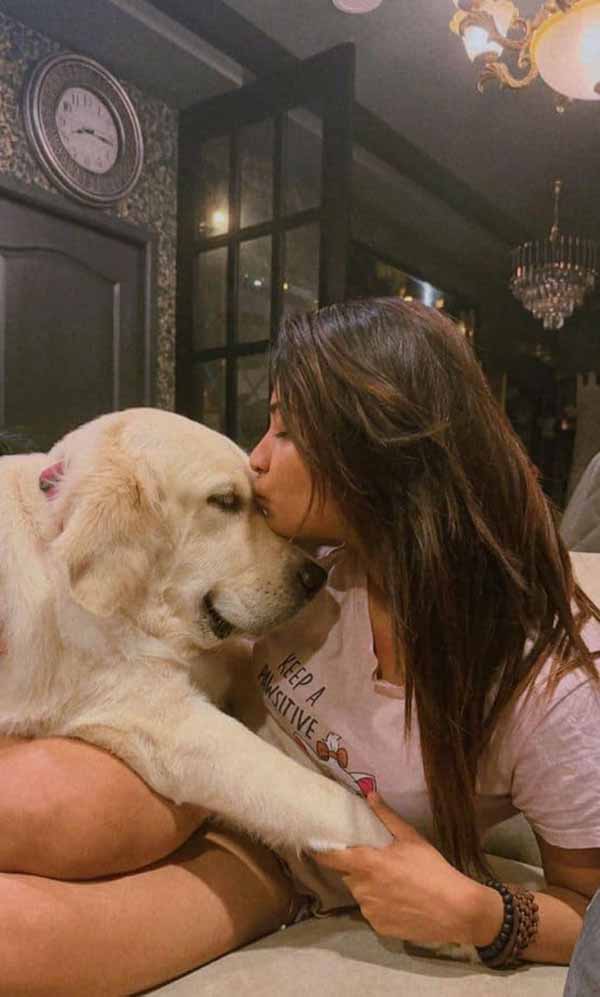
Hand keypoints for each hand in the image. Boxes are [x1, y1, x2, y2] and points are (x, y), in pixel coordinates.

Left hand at [313, 793, 502, 945]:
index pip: (331, 858)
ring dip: (370, 888)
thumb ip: (387, 817)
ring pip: (361, 894)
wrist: (456, 909)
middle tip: (380, 864)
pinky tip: (401, 903)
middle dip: (359, 869)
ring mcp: (370, 911)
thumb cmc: (433, 869)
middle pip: (350, 876)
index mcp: (367, 864)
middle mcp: (362, 889)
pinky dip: (381, 906)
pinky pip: (373, 912)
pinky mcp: (379, 928)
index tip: (312, 846)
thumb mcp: (411, 838)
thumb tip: (370, 794)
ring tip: (396, 884)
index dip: (320, 852)